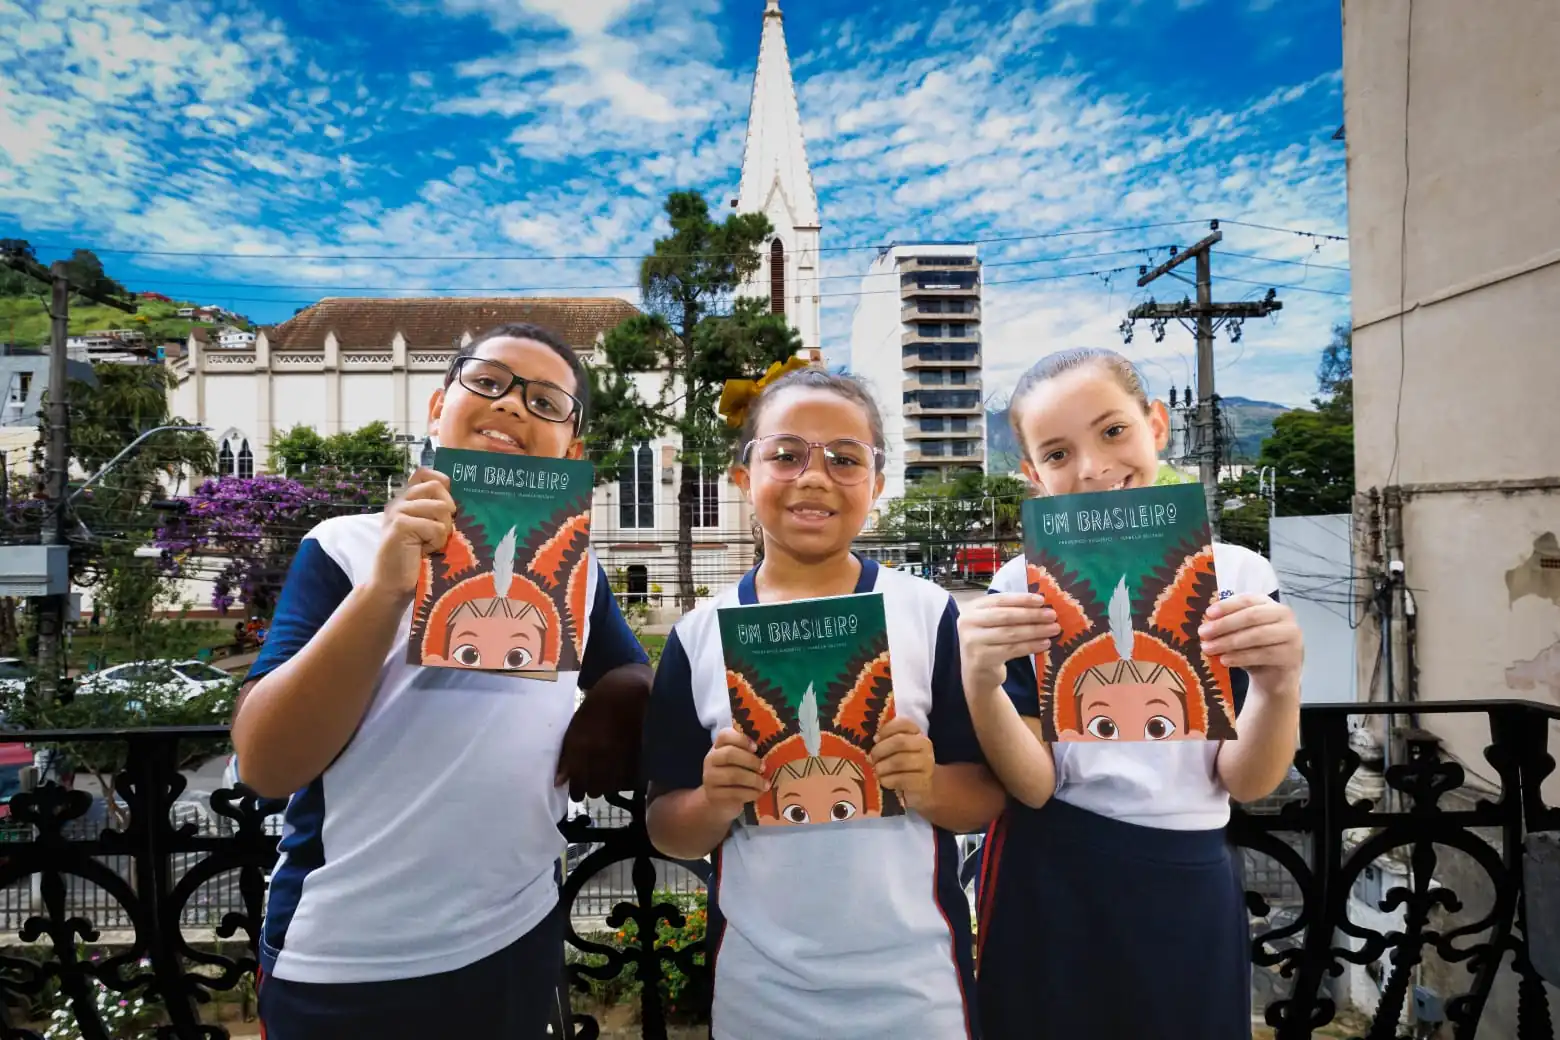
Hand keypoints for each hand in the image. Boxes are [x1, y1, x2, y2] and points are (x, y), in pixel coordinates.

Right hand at [372, 468, 454, 596]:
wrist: (394, 587)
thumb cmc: (418, 561)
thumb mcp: (430, 531)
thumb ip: (438, 511)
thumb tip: (465, 498)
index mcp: (407, 501)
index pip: (424, 473)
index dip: (442, 482)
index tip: (449, 505)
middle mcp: (400, 502)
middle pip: (437, 487)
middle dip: (448, 511)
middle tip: (440, 533)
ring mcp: (397, 512)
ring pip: (440, 507)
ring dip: (443, 530)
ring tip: (431, 545)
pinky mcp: (399, 526)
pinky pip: (435, 527)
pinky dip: (437, 542)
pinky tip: (425, 552)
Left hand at [555, 664, 651, 800]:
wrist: (629, 687)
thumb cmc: (598, 704)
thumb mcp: (576, 724)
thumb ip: (567, 754)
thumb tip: (560, 781)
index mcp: (581, 743)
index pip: (577, 781)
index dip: (577, 790)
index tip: (578, 791)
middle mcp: (600, 752)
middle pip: (595, 789)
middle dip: (592, 788)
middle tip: (594, 783)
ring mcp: (622, 754)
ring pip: (613, 787)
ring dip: (609, 785)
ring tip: (608, 777)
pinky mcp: (640, 754)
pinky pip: (630, 780)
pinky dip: (625, 780)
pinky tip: (623, 772)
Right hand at [700, 726, 765, 821]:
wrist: (719, 799)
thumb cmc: (735, 774)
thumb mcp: (739, 760)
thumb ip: (749, 752)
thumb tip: (772, 748)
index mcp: (718, 746)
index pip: (725, 735)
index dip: (741, 739)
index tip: (756, 747)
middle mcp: (711, 759)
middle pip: (729, 754)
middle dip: (750, 761)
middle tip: (764, 767)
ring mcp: (710, 777)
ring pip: (733, 775)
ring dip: (754, 780)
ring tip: (765, 784)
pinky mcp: (713, 795)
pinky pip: (734, 793)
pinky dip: (750, 793)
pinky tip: (758, 793)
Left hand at [870, 716, 935, 808]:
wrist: (922, 787)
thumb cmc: (903, 764)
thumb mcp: (897, 749)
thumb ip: (887, 740)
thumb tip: (875, 739)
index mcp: (917, 732)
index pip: (903, 723)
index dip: (886, 729)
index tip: (875, 739)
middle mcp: (925, 745)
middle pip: (900, 742)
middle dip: (880, 750)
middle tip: (871, 758)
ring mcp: (927, 764)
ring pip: (900, 761)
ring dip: (882, 766)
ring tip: (876, 770)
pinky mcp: (923, 782)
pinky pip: (901, 779)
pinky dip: (887, 780)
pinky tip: (883, 781)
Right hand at [957, 593, 1059, 696]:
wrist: (977, 672)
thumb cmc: (990, 642)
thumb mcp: (993, 623)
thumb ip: (1010, 611)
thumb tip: (1041, 605)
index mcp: (972, 608)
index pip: (1000, 600)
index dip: (1022, 599)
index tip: (1042, 601)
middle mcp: (968, 623)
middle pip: (1006, 616)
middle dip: (1032, 615)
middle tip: (1052, 616)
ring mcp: (973, 641)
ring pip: (1011, 633)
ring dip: (1035, 631)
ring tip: (1053, 630)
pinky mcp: (982, 658)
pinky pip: (1012, 649)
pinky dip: (1030, 646)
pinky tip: (1044, 644)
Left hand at [1200, 594, 1303, 700]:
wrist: (1275, 676)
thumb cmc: (1254, 649)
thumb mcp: (1241, 633)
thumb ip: (1228, 624)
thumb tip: (1206, 623)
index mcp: (1269, 604)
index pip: (1247, 599)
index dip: (1227, 605)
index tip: (1208, 614)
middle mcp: (1284, 615)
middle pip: (1251, 616)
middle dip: (1224, 625)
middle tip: (1203, 633)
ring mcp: (1291, 634)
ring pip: (1257, 635)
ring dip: (1228, 642)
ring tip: (1209, 649)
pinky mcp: (1291, 655)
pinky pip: (1262, 654)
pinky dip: (1240, 657)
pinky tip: (1224, 660)